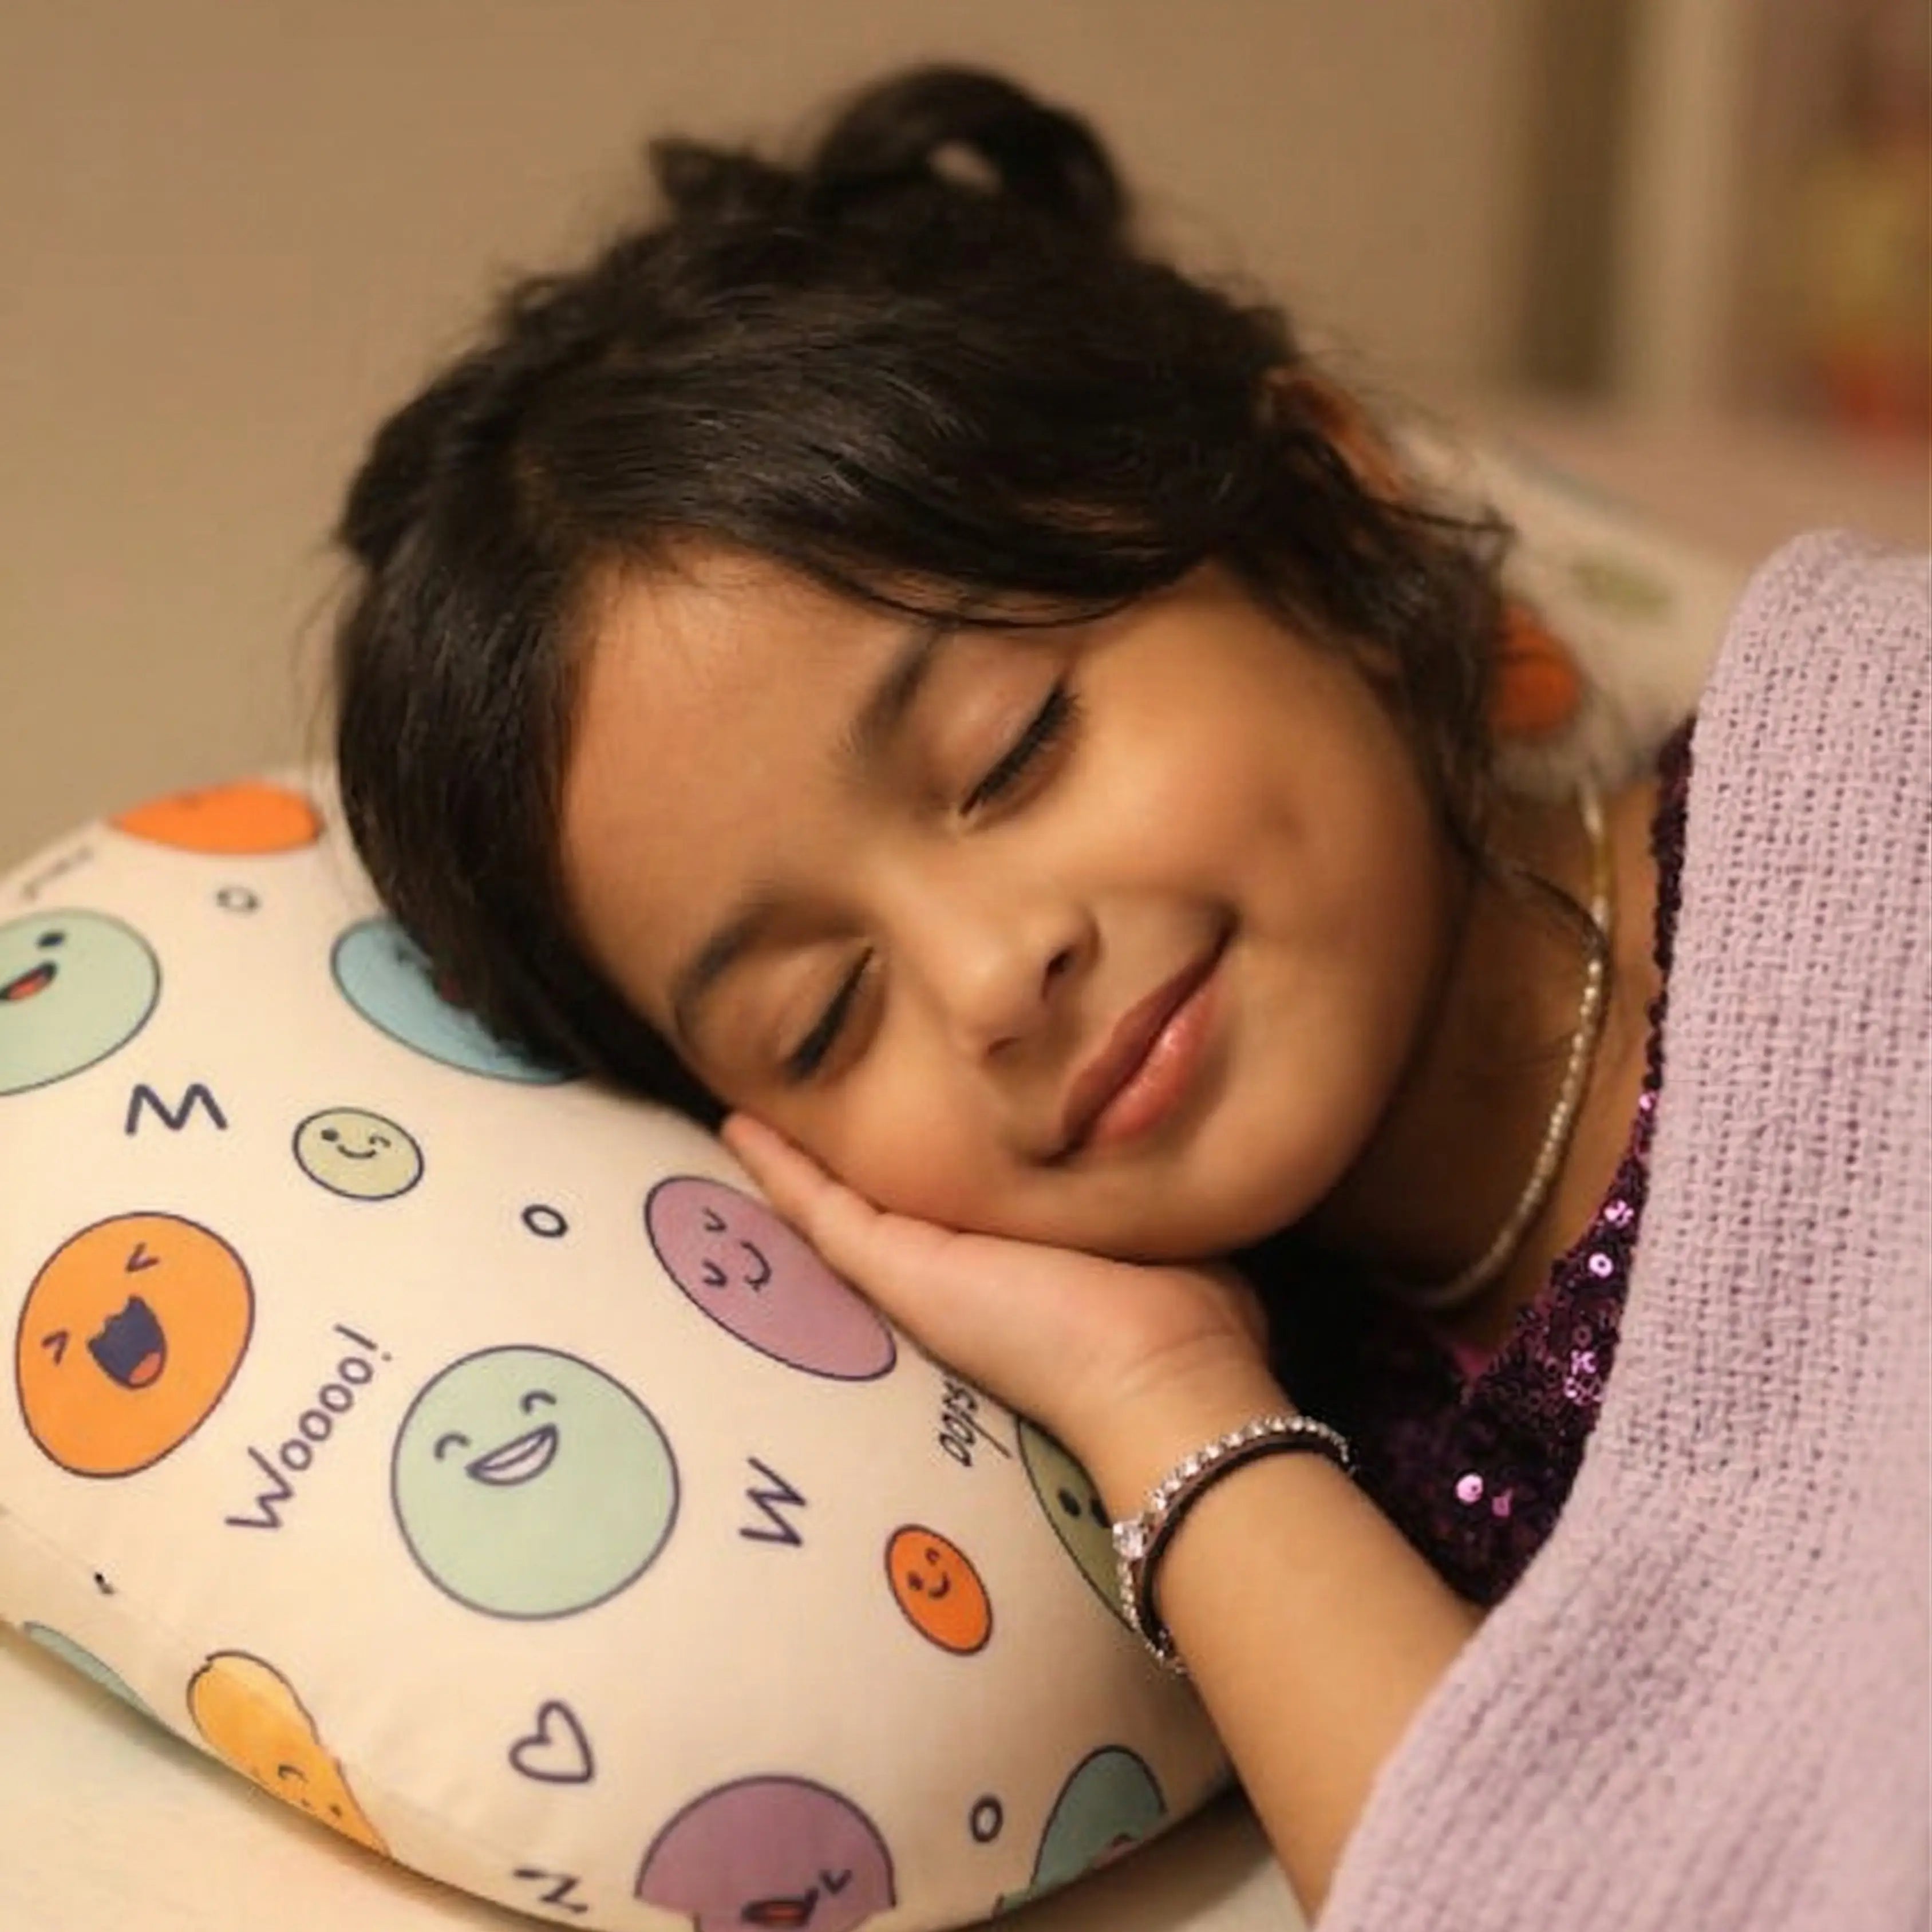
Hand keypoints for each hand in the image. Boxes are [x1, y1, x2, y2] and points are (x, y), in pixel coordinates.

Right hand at [720, 1113, 1281, 1500]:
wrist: (1157, 1373)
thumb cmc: (1180, 1309)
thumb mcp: (1157, 1227)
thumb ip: (1142, 1201)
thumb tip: (1168, 1177)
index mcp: (1018, 1258)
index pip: (956, 1198)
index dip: (922, 1153)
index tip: (893, 1104)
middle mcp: (958, 1268)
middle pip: (885, 1203)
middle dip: (840, 1155)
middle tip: (787, 1099)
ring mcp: (915, 1272)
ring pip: (836, 1205)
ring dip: (789, 1158)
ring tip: (742, 1109)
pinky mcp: (891, 1266)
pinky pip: (817, 1206)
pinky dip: (774, 1165)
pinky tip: (734, 1122)